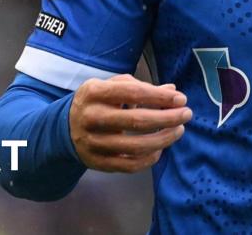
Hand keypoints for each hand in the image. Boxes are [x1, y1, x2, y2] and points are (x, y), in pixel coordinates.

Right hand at [69, 74, 192, 171]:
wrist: (64, 129)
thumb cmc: (97, 102)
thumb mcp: (112, 87)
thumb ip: (141, 87)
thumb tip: (173, 91)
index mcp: (94, 92)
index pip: (132, 92)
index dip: (159, 96)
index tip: (181, 98)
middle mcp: (91, 117)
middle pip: (136, 120)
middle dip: (167, 118)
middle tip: (187, 114)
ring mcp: (93, 142)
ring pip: (135, 146)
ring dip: (163, 139)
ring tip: (179, 130)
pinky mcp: (97, 162)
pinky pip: (129, 165)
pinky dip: (149, 158)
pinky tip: (160, 149)